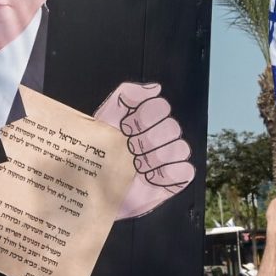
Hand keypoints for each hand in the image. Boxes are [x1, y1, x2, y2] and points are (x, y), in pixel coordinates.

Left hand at [94, 81, 193, 219]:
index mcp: (147, 120)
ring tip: (136, 166)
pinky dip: (171, 172)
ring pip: (181, 147)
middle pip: (172, 127)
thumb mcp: (105, 118)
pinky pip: (186, 171)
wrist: (90, 187)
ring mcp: (168, 159)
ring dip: (157, 157)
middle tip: (129, 150)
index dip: (143, 118)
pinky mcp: (172, 181)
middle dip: (147, 139)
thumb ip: (127, 95)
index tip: (125, 129)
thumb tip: (156, 88)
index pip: (161, 106)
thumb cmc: (96, 150)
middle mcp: (160, 137)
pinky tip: (150, 177)